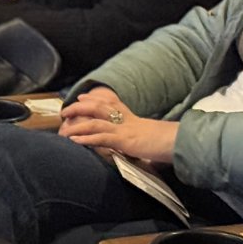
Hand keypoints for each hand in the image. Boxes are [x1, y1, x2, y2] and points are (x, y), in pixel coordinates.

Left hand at [58, 87, 178, 163]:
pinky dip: (86, 139)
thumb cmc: (167, 142)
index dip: (93, 100)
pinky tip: (75, 141)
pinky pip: (101, 138)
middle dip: (79, 108)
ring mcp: (124, 129)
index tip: (80, 97)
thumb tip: (133, 145)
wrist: (179, 142)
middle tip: (65, 111)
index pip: (110, 103)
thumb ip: (138, 138)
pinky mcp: (124, 140)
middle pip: (98, 108)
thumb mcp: (149, 136)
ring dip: (77, 126)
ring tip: (63, 130)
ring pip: (95, 123)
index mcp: (131, 117)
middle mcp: (125, 120)